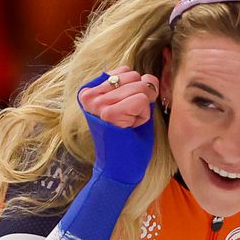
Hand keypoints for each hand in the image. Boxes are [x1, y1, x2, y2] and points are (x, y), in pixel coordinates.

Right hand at [76, 67, 159, 185]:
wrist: (118, 168)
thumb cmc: (126, 138)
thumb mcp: (128, 104)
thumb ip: (137, 86)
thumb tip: (149, 77)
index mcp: (90, 90)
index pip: (126, 71)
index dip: (135, 91)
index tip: (124, 112)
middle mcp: (89, 95)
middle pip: (135, 76)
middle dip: (142, 99)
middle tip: (129, 120)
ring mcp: (97, 103)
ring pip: (140, 87)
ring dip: (143, 108)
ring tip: (129, 124)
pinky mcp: (108, 114)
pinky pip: (141, 100)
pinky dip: (143, 115)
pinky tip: (131, 128)